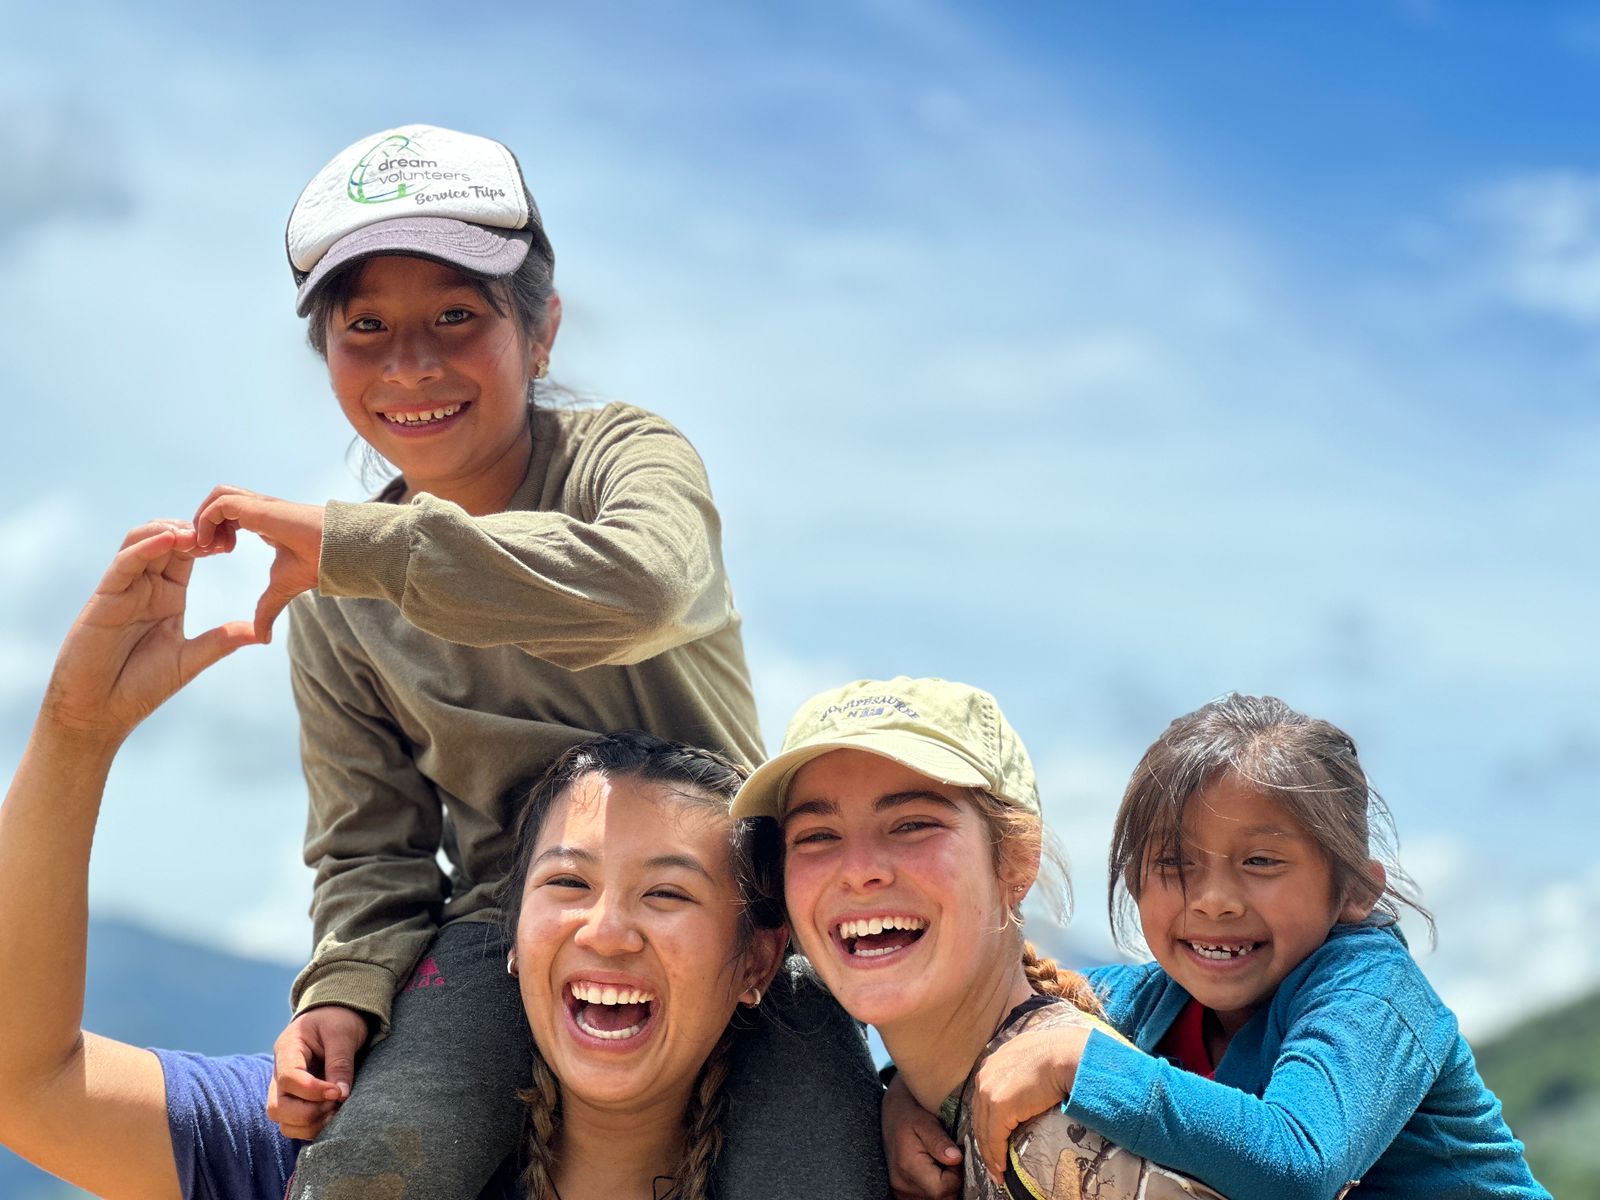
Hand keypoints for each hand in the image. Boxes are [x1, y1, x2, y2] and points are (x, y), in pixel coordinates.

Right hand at [41, 522, 255, 741]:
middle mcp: (146, 587)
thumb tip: (262, 634)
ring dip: (168, 529)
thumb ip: (222, 641)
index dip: (209, 542)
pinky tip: (167, 540)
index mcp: (168, 596)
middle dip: (192, 528)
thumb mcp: (191, 659)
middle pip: (166, 540)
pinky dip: (145, 548)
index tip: (235, 539)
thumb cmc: (141, 685)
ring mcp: (124, 589)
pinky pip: (124, 564)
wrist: (101, 711)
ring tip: (195, 531)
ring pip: (142, 542)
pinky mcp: (105, 597)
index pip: (188, 555)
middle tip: (219, 528)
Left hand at [193, 485, 325, 642]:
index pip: (229, 515)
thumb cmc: (318, 564)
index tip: (214, 555)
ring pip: (218, 496)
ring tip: (208, 547)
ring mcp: (260, 506)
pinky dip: (207, 521)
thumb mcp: (282, 589)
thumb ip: (267, 608)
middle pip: (220, 500)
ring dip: (204, 520)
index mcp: (265, 523)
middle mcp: (260, 510)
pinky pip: (220, 504)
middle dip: (204, 523)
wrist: (338, 554)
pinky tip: (214, 546)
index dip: (215, 532)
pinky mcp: (259, 508)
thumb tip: (262, 637)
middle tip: (206, 550)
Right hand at [268, 1005, 369, 1140]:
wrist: (335, 1015)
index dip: (312, 1091)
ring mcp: (285, 1090)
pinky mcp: (296, 1101)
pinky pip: (295, 1125)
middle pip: (278, 1107)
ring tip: (336, 1111)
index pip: (288, 1079)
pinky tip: (333, 1116)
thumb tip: (341, 1095)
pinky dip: (313, 1128)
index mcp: (287, 1049)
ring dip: (310, 1125)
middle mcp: (279, 1073)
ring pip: (284, 1122)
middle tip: (336, 1104)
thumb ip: (340, 1062)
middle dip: (308, 1113)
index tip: (337, 1092)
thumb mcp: (342, 1033)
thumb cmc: (338, 1019)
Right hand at [882, 1071, 960, 1199]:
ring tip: (942, 1165)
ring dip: (945, 1187)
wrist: (891, 1115)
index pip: (942, 1188)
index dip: (956, 1175)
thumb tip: (955, 1158)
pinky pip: (927, 1199)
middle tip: (950, 1160)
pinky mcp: (902, 1193)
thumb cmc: (910, 1114)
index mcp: (908, 1167)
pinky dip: (935, 1189)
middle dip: (952, 1182)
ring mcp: (901, 1192)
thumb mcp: (926, 1121)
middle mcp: (902, 1185)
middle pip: (941, 1198)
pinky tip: (935, 1173)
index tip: (955, 1157)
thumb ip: (939, 1141)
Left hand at [971, 1023, 1089, 1182]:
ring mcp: (990, 1090)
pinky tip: (1001, 1168)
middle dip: (984, 1141)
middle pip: (979, 1116)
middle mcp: (985, 1075)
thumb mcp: (1031, 1058)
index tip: (992, 1139)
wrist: (1066, 1055)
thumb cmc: (1059, 1054)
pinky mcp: (999, 1106)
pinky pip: (994, 1138)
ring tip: (996, 1172)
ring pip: (984, 1130)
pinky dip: (996, 1155)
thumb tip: (1030, 1085)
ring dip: (989, 1154)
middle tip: (991, 1163)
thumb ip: (1022, 1070)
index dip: (987, 1122)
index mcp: (993, 1063)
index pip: (983, 1100)